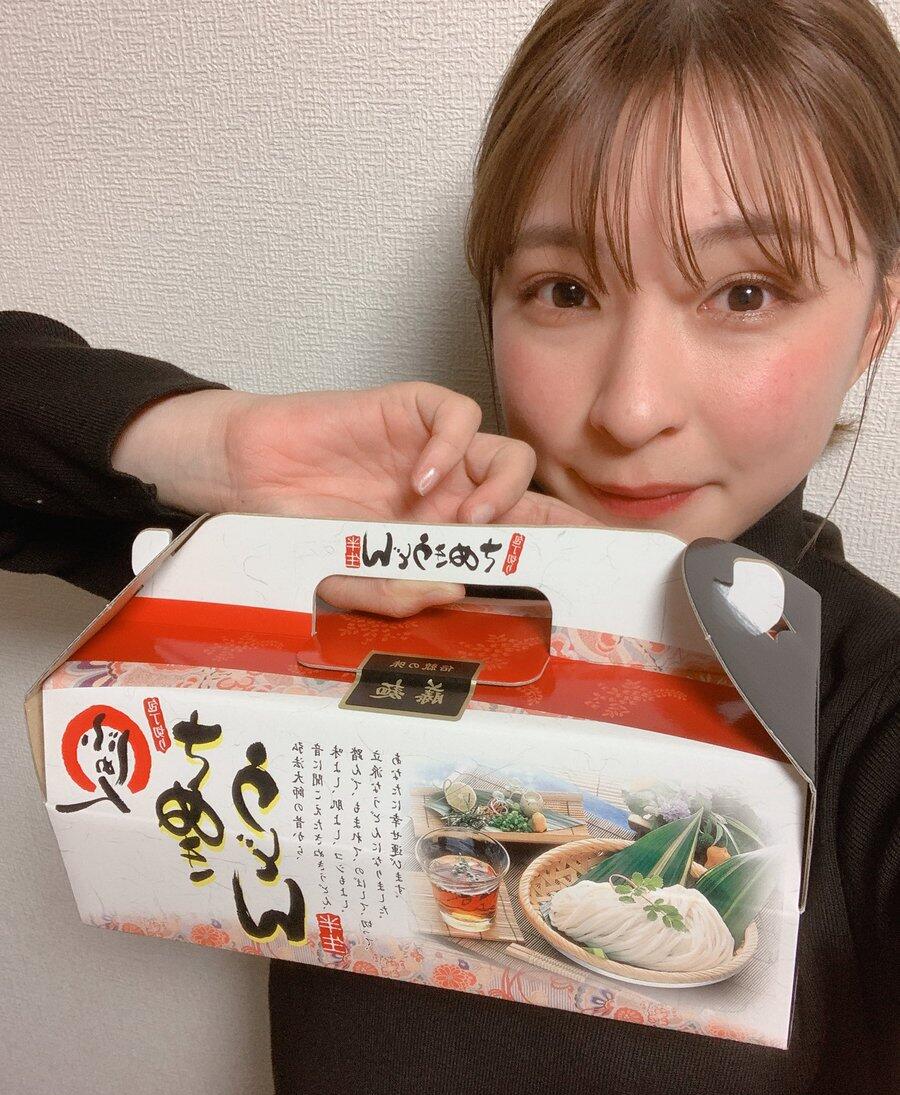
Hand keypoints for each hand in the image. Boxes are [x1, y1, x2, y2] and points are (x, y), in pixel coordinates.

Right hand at [112, 381, 537, 613]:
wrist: (246, 478)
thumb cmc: (298, 532)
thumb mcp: (345, 583)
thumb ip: (395, 593)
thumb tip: (456, 586)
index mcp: (447, 536)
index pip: (521, 538)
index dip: (559, 546)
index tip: (593, 565)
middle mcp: (454, 493)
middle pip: (529, 494)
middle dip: (540, 521)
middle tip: (512, 546)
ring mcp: (436, 450)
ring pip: (507, 453)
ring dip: (496, 489)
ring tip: (457, 520)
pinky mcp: (410, 409)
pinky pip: (458, 415)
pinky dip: (450, 447)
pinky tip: (420, 480)